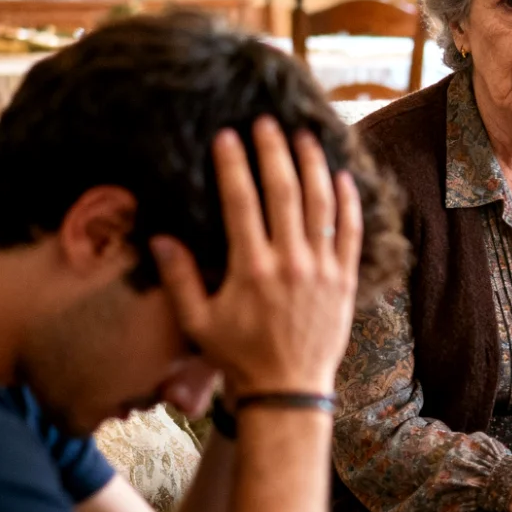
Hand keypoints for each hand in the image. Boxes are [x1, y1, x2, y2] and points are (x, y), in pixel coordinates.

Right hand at [151, 117, 363, 398]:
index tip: (227, 136)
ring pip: (321, 204)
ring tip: (305, 136)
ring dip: (313, 165)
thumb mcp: (198, 321)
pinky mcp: (345, 279)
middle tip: (266, 122)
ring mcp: (322, 269)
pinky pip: (351, 232)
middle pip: (284, 192)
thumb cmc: (239, 355)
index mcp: (251, 268)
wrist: (288, 389)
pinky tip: (342, 175)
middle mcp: (290, 261)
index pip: (241, 202)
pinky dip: (348, 202)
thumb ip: (180, 278)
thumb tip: (161, 237)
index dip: (234, 165)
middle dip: (274, 151)